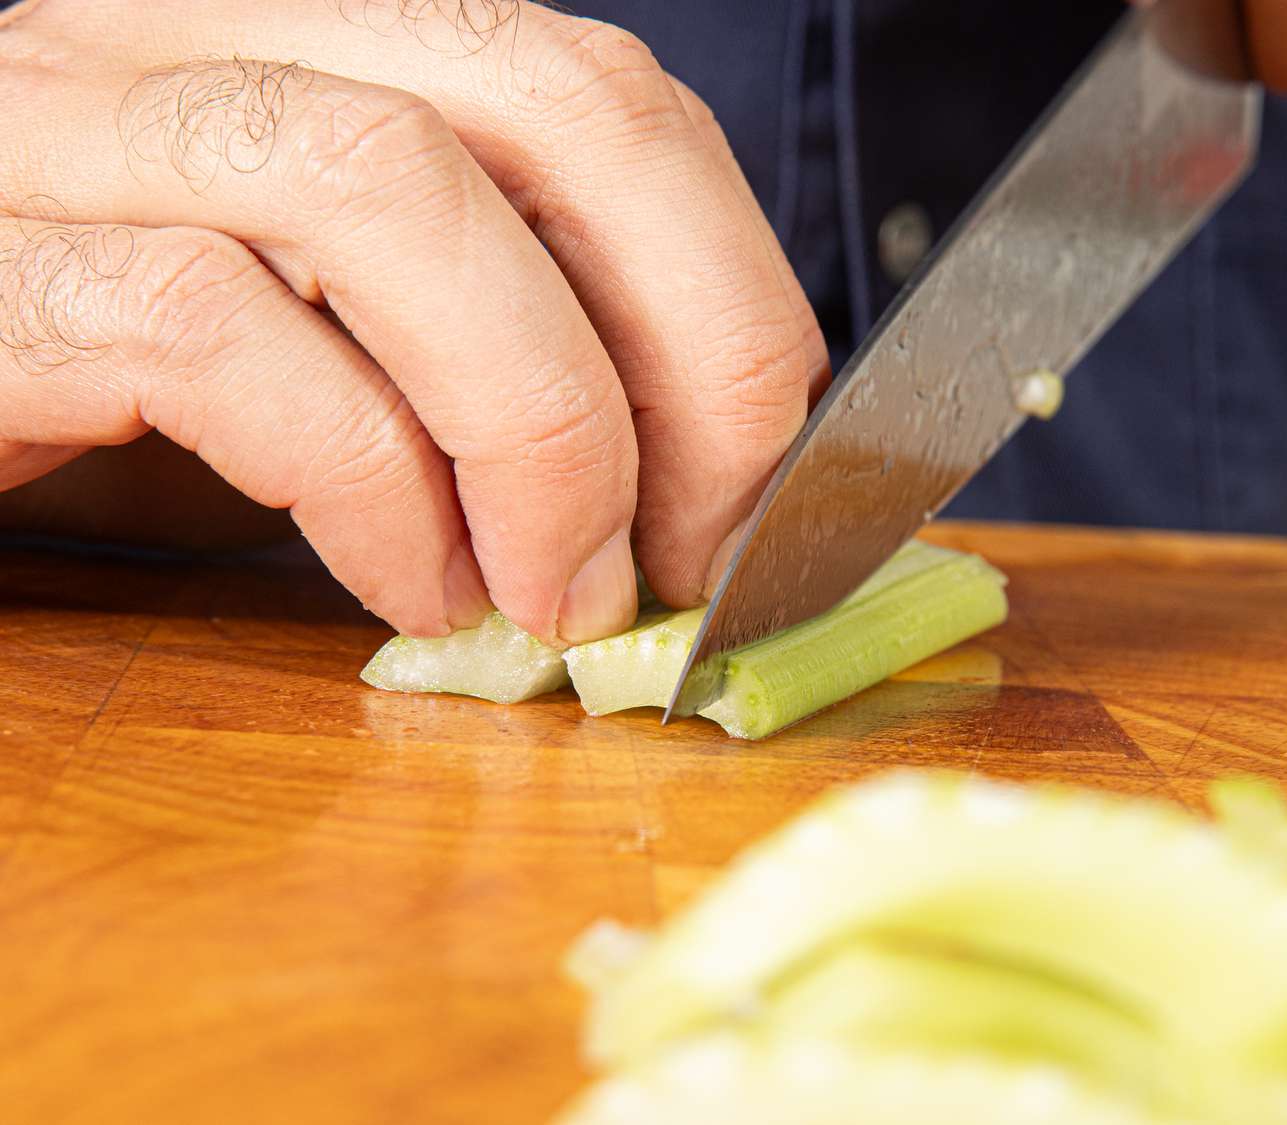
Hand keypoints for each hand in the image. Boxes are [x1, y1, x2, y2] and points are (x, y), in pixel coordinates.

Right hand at [0, 0, 828, 644]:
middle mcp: (198, 41)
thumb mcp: (347, 354)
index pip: (597, 93)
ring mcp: (69, 131)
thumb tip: (689, 487)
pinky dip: (366, 486)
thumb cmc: (125, 394)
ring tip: (552, 590)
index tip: (762, 475)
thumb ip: (492, 368)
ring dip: (533, 424)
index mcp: (319, 47)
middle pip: (537, 94)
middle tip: (698, 541)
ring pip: (382, 185)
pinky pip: (210, 333)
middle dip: (682, 343)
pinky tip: (408, 584)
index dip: (726, 285)